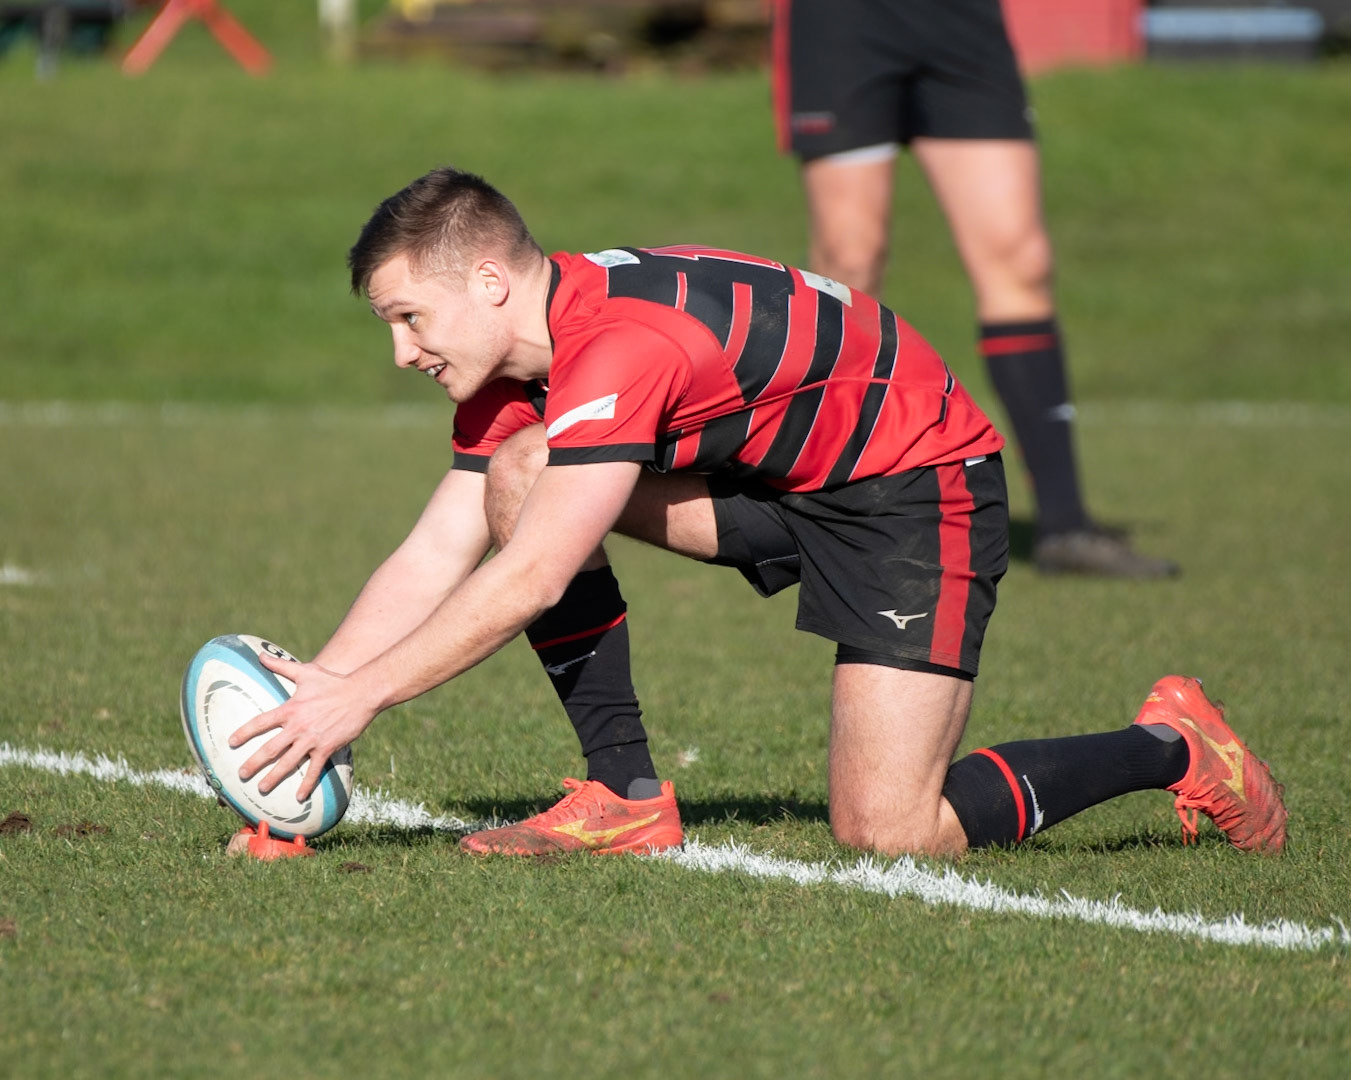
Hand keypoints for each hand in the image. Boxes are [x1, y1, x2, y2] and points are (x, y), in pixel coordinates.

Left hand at [228, 652, 375, 800]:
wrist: (361, 693)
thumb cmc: (333, 681)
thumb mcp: (306, 671)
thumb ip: (281, 666)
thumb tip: (260, 656)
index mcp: (290, 709)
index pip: (261, 723)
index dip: (244, 732)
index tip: (231, 742)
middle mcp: (298, 727)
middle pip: (270, 749)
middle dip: (253, 763)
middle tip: (240, 774)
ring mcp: (312, 739)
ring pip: (288, 763)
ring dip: (273, 777)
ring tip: (262, 788)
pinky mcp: (327, 747)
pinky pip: (314, 769)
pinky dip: (306, 784)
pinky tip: (299, 796)